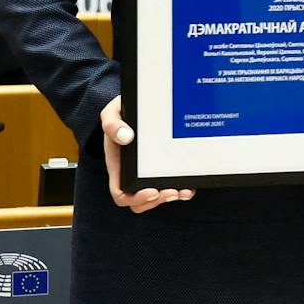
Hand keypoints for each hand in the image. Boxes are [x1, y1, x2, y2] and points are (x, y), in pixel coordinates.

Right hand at [101, 96, 193, 212]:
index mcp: (118, 164)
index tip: (152, 190)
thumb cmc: (122, 110)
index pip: (121, 192)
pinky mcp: (162, 164)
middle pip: (139, 201)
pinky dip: (181, 187)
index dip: (135, 198)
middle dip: (156, 201)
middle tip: (173, 192)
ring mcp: (147, 170)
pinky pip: (170, 183)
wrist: (137, 102)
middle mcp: (132, 172)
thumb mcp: (112, 113)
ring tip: (184, 191)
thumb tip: (126, 137)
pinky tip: (191, 184)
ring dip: (171, 196)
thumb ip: (112, 124)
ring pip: (156, 196)